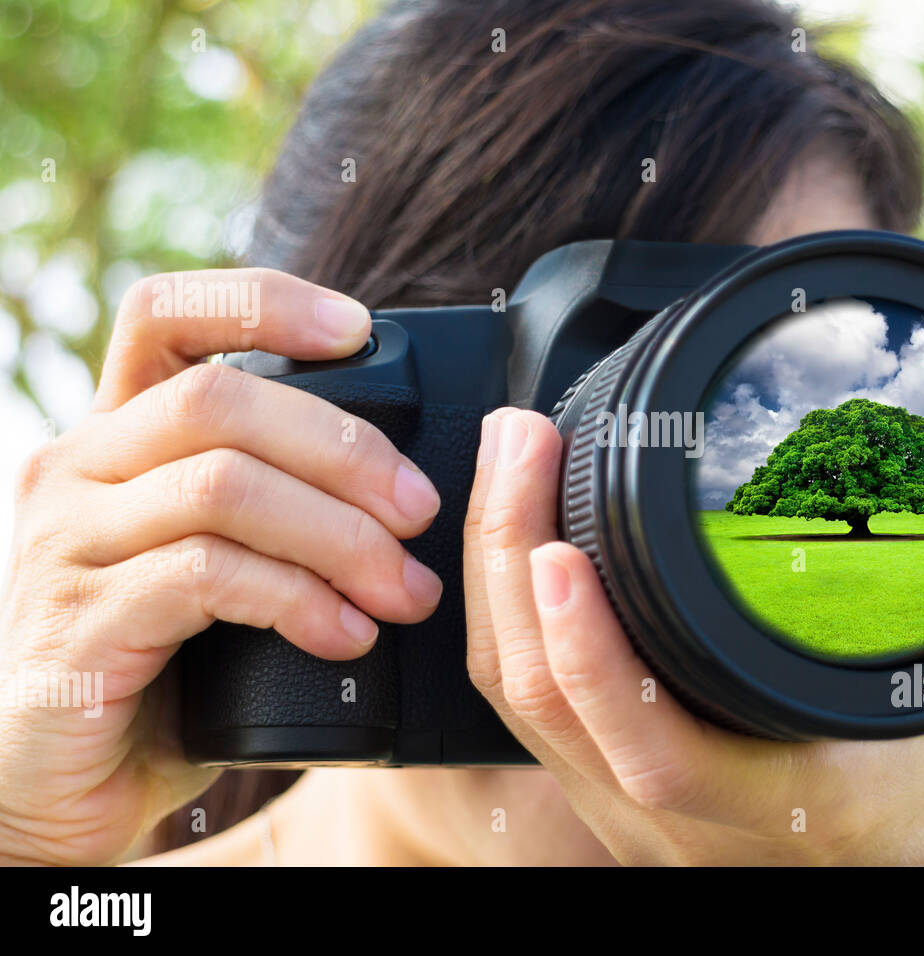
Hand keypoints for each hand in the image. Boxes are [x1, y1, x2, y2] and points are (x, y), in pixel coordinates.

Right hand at [0, 269, 442, 864]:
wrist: (67, 780)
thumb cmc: (166, 663)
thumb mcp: (221, 559)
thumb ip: (275, 503)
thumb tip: (406, 482)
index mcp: (118, 434)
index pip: (167, 313)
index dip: (266, 301)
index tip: (361, 330)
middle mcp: (79, 467)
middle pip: (220, 400)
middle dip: (344, 449)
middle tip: (419, 511)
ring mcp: (67, 541)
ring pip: (223, 485)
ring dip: (339, 535)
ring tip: (404, 590)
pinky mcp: (76, 619)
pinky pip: (206, 576)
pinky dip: (297, 599)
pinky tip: (347, 634)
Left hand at [464, 407, 923, 865]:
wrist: (882, 885)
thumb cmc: (916, 799)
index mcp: (764, 802)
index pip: (648, 744)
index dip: (589, 651)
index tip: (559, 544)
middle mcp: (670, 820)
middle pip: (544, 702)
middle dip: (510, 557)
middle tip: (518, 439)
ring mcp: (622, 812)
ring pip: (518, 700)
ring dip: (494, 575)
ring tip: (505, 462)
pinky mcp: (599, 792)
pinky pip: (523, 704)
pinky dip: (505, 613)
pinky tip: (509, 540)